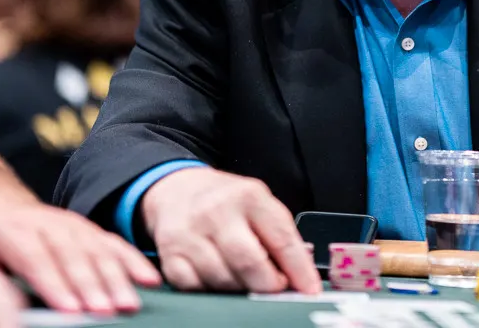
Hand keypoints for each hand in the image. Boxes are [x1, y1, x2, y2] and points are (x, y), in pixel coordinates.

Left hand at [0, 201, 161, 314]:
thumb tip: (8, 309)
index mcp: (10, 231)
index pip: (35, 257)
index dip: (54, 284)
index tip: (71, 310)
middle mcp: (45, 223)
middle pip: (72, 255)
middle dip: (91, 286)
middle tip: (107, 313)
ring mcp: (71, 223)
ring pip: (97, 249)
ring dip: (116, 278)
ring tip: (129, 305)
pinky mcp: (89, 229)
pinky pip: (115, 244)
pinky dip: (134, 262)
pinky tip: (149, 280)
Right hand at [142, 166, 320, 293]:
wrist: (177, 188)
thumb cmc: (226, 200)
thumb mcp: (258, 203)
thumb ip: (279, 235)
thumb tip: (302, 274)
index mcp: (249, 196)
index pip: (281, 239)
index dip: (299, 270)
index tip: (309, 289)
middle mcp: (218, 211)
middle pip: (250, 262)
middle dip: (268, 285)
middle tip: (274, 288)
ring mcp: (190, 232)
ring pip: (223, 280)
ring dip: (240, 289)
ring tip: (245, 278)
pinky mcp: (170, 253)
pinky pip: (195, 287)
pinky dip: (210, 290)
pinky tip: (217, 278)